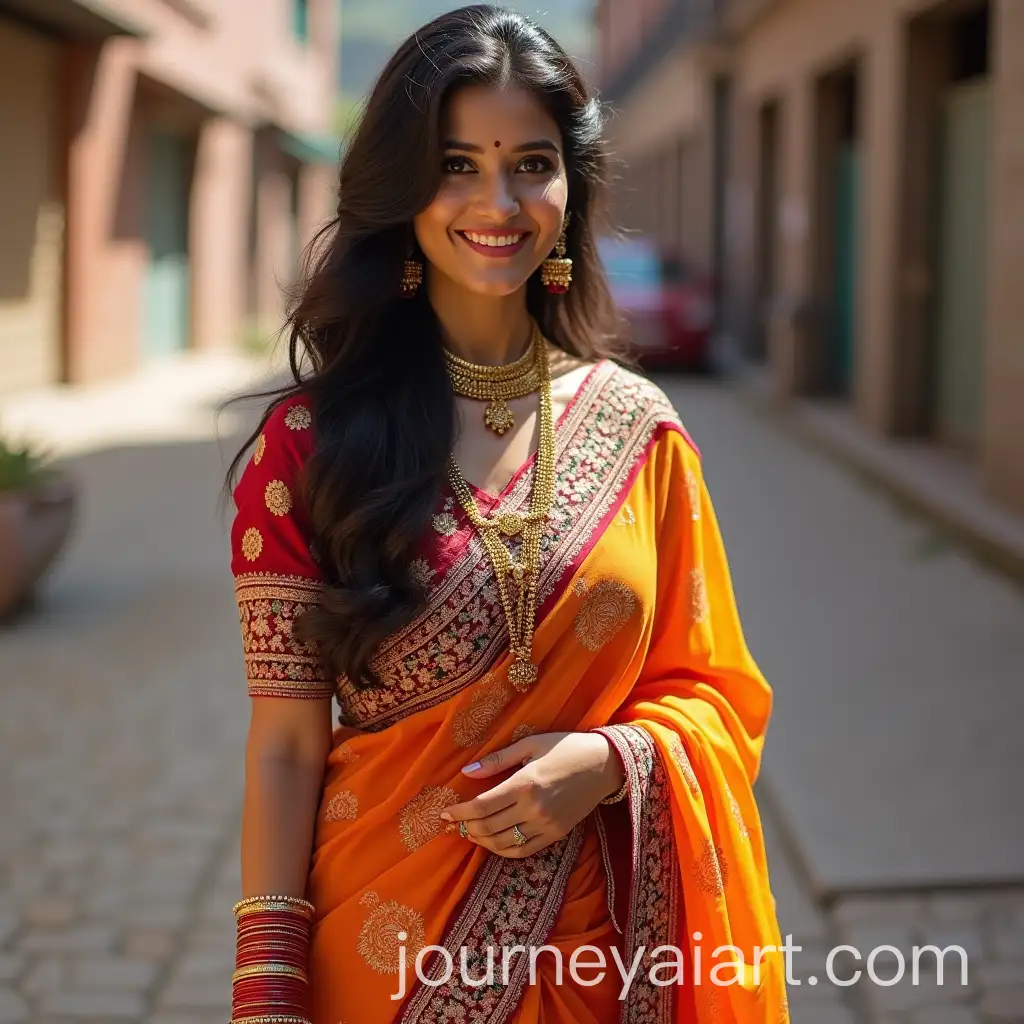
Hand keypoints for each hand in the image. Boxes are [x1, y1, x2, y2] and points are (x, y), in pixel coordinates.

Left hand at [439, 731, 625, 857]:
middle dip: (466, 827)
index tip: (444, 813)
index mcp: (525, 783)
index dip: (459, 812)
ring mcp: (546, 825)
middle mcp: (534, 808)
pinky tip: (492, 840)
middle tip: (454, 822)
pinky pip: (522, 851)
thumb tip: (466, 772)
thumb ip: (496, 760)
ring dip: (481, 840)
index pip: (481, 806)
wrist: (604, 764)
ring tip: (469, 831)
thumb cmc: (565, 747)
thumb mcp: (530, 745)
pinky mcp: (555, 835)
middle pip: (488, 827)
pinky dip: (502, 849)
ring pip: (503, 843)